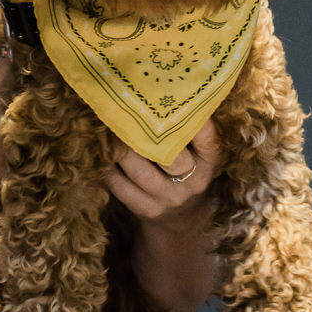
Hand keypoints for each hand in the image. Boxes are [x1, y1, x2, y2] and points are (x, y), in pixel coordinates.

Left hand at [105, 120, 220, 311]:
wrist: (180, 216)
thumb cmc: (183, 171)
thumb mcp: (196, 154)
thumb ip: (186, 131)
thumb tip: (160, 96)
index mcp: (209, 162)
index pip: (207, 140)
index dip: (193, 123)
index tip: (174, 102)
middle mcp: (193, 182)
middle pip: (170, 157)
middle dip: (145, 136)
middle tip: (126, 115)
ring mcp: (170, 199)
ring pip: (141, 172)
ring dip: (121, 152)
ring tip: (108, 131)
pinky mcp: (148, 211)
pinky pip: (122, 188)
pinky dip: (108, 171)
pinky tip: (101, 156)